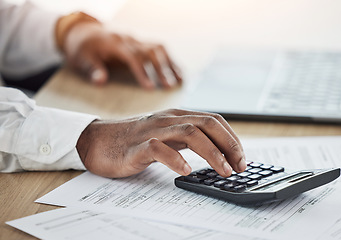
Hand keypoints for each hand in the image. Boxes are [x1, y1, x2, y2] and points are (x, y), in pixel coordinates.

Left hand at [63, 22, 181, 88]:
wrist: (84, 32)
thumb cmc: (83, 49)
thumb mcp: (81, 59)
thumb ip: (92, 69)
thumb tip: (100, 81)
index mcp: (115, 44)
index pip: (132, 57)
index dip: (142, 72)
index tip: (150, 88)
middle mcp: (129, 39)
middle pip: (150, 52)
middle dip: (161, 69)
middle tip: (169, 86)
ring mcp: (136, 39)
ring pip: (158, 48)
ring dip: (170, 63)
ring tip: (180, 79)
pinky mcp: (141, 42)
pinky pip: (159, 48)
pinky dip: (170, 59)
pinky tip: (178, 71)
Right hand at [76, 109, 245, 177]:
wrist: (97, 140)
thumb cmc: (134, 141)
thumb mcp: (167, 136)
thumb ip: (188, 139)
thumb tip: (217, 152)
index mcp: (177, 116)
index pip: (213, 120)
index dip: (232, 139)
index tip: (242, 159)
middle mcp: (168, 119)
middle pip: (207, 124)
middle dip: (229, 145)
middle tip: (240, 166)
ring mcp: (153, 130)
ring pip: (190, 133)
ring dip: (212, 153)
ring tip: (223, 171)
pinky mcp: (137, 146)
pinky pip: (159, 149)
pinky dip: (176, 160)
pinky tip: (187, 171)